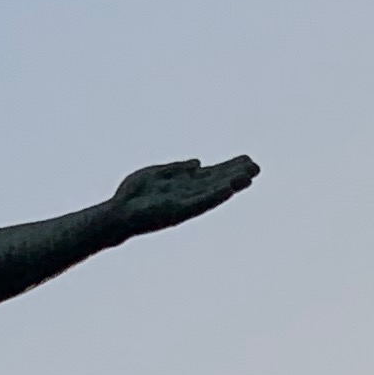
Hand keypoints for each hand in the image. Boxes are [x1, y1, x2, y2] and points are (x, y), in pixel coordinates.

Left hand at [110, 153, 258, 232]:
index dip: (229, 167)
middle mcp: (188, 195)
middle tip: (257, 166)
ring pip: (212, 192)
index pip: (212, 175)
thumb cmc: (132, 195)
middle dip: (236, 174)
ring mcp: (184, 204)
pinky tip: (228, 190)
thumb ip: (178, 169)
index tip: (247, 159)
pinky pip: (200, 203)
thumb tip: (198, 163)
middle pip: (217, 182)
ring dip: (231, 185)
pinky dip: (214, 196)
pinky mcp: (177, 212)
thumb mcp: (157, 174)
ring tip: (249, 176)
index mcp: (184, 185)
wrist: (116, 214)